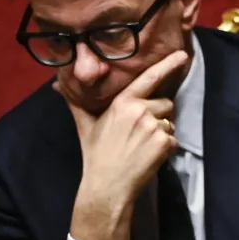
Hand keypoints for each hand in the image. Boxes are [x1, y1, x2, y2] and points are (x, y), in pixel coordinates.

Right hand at [65, 50, 188, 239]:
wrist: (107, 185)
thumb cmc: (96, 154)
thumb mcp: (85, 125)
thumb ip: (76, 102)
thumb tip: (56, 86)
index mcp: (122, 102)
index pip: (149, 78)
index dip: (167, 65)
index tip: (182, 54)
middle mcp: (140, 110)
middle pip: (165, 103)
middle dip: (158, 114)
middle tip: (140, 133)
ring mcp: (154, 127)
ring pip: (170, 121)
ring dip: (162, 132)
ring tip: (142, 145)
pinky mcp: (165, 143)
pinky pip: (174, 139)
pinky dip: (166, 148)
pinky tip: (149, 156)